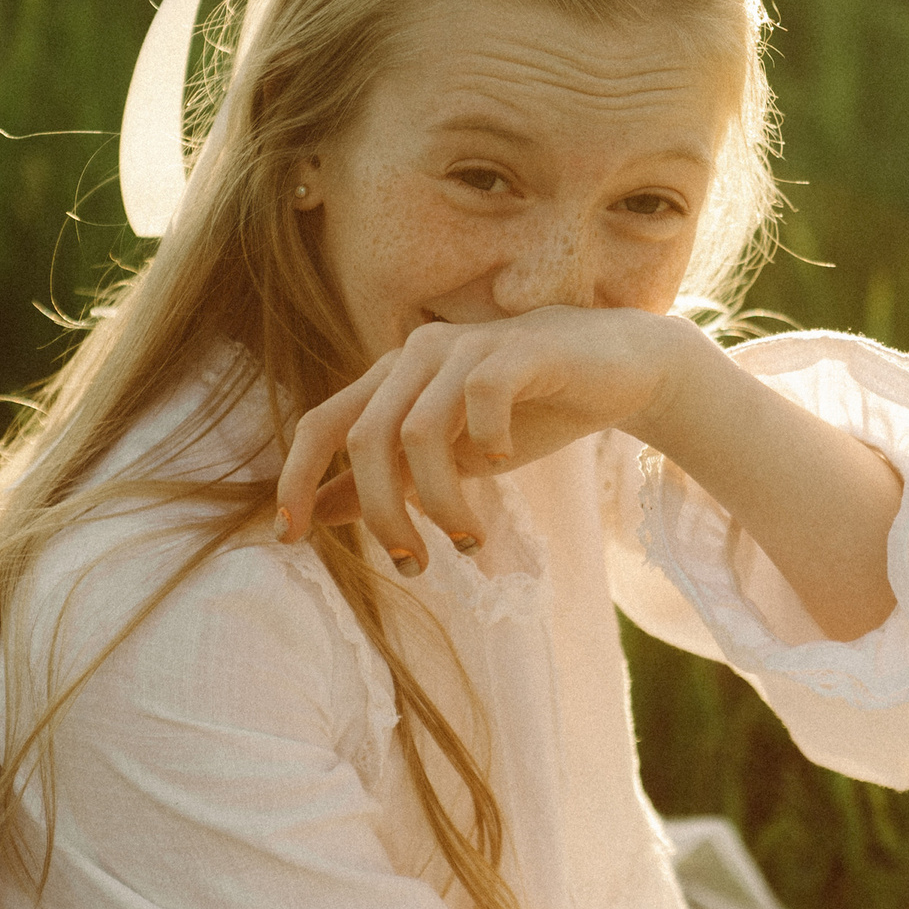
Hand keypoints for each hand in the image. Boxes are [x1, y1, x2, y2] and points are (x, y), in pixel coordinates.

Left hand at [275, 306, 699, 570]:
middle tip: (414, 563)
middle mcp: (418, 354)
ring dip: (438, 500)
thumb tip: (316, 514)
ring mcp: (467, 345)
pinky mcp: (518, 349)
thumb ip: (387, 479)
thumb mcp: (448, 460)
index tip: (289, 538)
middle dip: (381, 514)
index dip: (296, 479)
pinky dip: (485, 443)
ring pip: (418, 431)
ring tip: (469, 538)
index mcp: (392, 378)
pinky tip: (502, 461)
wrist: (619, 370)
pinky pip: (480, 398)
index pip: (322, 424)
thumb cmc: (528, 415)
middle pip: (365, 439)